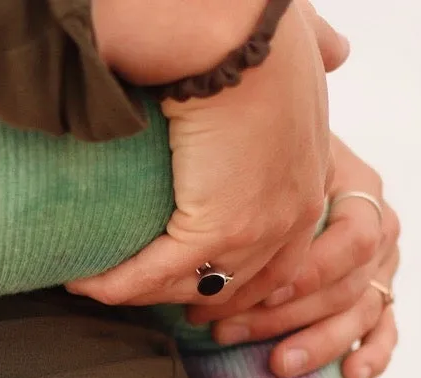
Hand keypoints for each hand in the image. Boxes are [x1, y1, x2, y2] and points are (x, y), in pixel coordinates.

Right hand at [68, 1, 339, 308]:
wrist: (234, 36)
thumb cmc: (261, 27)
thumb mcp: (309, 46)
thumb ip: (320, 52)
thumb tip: (336, 47)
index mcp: (311, 175)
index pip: (286, 253)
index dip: (247, 278)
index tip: (211, 287)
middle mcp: (293, 212)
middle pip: (245, 283)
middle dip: (203, 301)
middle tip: (161, 306)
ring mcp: (258, 227)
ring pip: (198, 285)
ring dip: (146, 294)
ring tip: (101, 289)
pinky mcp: (216, 230)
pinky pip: (157, 273)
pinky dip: (117, 284)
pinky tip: (84, 282)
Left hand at [193, 135, 400, 377]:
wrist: (273, 170)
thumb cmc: (258, 168)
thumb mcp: (258, 163)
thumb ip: (245, 185)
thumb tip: (186, 231)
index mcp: (359, 188)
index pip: (352, 240)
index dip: (310, 272)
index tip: (257, 292)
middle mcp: (379, 225)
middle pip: (348, 283)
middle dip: (284, 315)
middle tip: (225, 332)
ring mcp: (383, 264)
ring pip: (362, 312)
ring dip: (318, 343)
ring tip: (276, 364)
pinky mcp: (379, 296)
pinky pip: (384, 329)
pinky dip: (372, 354)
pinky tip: (349, 376)